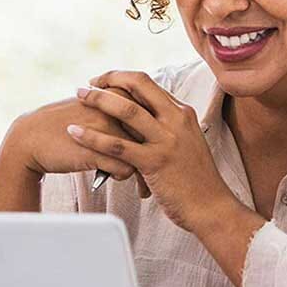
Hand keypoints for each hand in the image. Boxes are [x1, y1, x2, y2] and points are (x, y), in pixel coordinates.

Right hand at [6, 87, 149, 193]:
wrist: (31, 138)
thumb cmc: (65, 124)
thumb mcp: (94, 108)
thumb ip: (121, 109)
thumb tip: (148, 120)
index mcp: (119, 94)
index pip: (154, 114)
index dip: (160, 135)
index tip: (159, 150)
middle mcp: (116, 109)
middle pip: (153, 135)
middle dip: (159, 157)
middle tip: (159, 173)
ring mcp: (107, 130)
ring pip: (143, 155)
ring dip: (144, 174)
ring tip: (142, 186)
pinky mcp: (97, 152)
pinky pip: (126, 170)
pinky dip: (124, 177)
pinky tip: (115, 178)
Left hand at [68, 70, 236, 233]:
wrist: (211, 207)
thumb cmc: (196, 180)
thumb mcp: (186, 143)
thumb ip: (167, 127)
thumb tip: (142, 117)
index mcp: (182, 113)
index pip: (149, 83)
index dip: (123, 78)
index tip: (105, 81)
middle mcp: (176, 120)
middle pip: (139, 85)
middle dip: (110, 79)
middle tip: (88, 82)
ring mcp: (166, 140)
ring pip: (127, 110)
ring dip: (98, 99)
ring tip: (79, 96)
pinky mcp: (154, 162)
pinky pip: (118, 145)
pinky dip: (93, 137)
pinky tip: (75, 133)